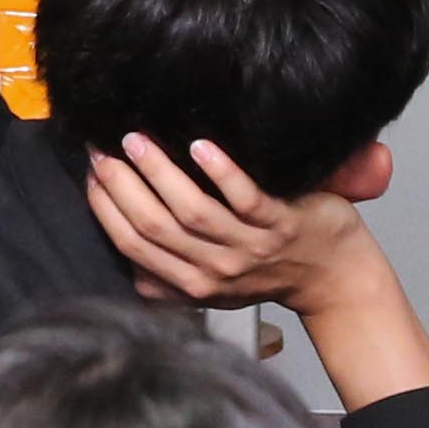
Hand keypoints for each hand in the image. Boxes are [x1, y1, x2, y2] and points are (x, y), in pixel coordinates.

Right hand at [90, 136, 428, 406]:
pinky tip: (201, 145)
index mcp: (192, 284)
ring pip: (192, 211)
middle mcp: (216, 270)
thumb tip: (124, 256)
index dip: (106, 207)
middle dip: (122, 184)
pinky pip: (246, 198)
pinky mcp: (283, 224)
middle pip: (154, 226)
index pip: (133, 245)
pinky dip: (221, 172)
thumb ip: (170, 278)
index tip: (93, 171)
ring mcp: (250, 247)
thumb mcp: (213, 289)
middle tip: (105, 146)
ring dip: (160, 172)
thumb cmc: (273, 273)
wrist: (336, 279)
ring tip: (138, 139)